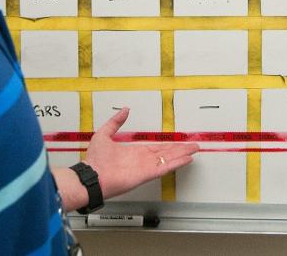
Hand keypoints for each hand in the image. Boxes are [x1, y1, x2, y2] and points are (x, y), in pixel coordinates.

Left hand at [83, 107, 199, 199]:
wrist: (91, 175)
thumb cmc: (95, 159)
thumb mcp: (104, 134)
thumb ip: (115, 122)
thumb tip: (125, 110)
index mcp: (135, 152)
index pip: (157, 148)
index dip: (169, 145)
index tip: (178, 142)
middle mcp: (143, 160)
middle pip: (167, 153)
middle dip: (180, 149)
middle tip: (193, 146)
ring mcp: (146, 167)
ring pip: (169, 159)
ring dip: (182, 154)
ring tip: (194, 150)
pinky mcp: (147, 174)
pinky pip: (165, 167)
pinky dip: (177, 163)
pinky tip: (186, 159)